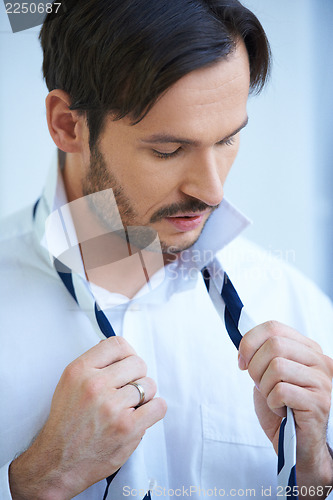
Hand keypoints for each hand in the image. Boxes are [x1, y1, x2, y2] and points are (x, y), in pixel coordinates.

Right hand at [9, 336, 166, 499]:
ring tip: (129, 407)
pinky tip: (141, 416)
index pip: (117, 344)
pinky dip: (153, 410)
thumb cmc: (67, 423)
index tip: (126, 364)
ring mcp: (112, 407)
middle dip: (136, 376)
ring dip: (144, 396)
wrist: (58, 462)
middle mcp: (95, 385)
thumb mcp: (69, 383)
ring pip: (150, 385)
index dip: (127, 353)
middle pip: (138, 363)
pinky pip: (158, 406)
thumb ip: (94, 364)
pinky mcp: (128, 428)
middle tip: (126, 390)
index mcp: (80, 370)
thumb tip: (120, 350)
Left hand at [238, 320, 332, 495]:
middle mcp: (319, 361)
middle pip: (274, 344)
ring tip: (274, 399)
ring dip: (265, 387)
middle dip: (255, 367)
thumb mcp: (267, 374)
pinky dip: (272, 403)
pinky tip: (281, 410)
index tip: (242, 361)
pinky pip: (281, 391)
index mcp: (307, 348)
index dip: (250, 342)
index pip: (273, 327)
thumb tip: (244, 343)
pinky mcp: (318, 402)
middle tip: (259, 384)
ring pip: (277, 367)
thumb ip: (262, 355)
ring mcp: (322, 381)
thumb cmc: (282, 409)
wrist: (297, 446)